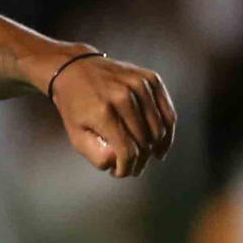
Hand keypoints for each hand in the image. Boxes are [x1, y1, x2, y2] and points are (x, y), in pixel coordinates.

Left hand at [49, 53, 175, 177]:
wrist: (75, 68)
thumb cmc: (75, 105)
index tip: (122, 174)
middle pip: (145, 141)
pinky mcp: (151, 79)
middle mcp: (123, 97)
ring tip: (148, 158)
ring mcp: (139, 85)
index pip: (127, 151)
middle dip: (141, 161)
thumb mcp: (75, 134)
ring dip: (156, 149)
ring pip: (159, 129)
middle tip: (134, 168)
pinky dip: (167, 131)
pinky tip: (160, 144)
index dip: (127, 168)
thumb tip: (118, 166)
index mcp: (103, 112)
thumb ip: (95, 154)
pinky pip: (167, 112)